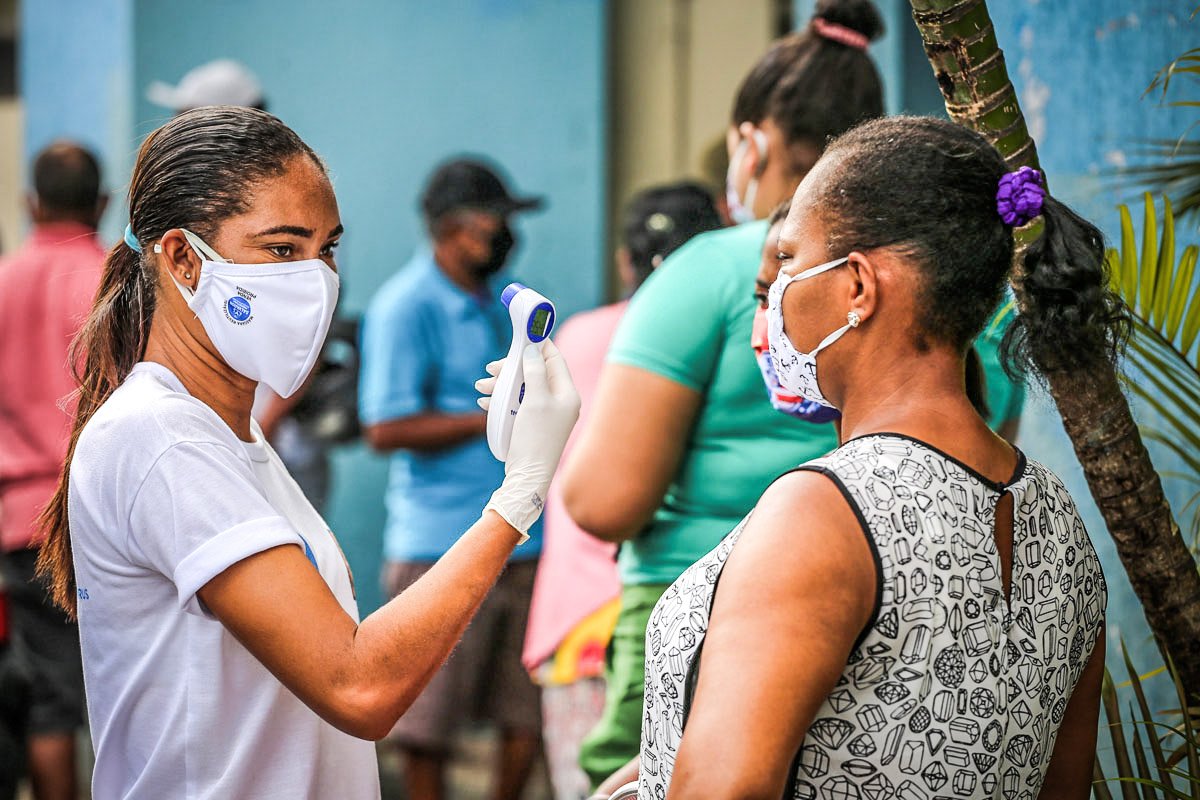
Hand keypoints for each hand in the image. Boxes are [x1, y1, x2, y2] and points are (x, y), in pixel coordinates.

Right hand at [475, 339, 579, 533]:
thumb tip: (532, 350)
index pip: (555, 359)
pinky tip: (486, 402)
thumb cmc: (535, 438)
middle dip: (511, 369)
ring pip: (523, 388)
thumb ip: (533, 372)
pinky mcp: (533, 425)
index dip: (538, 345)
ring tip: (481, 388)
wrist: (527, 478)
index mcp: (567, 394)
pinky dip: (502, 400)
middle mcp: (560, 402)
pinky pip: (518, 404)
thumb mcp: (534, 400)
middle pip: (535, 372)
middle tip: (491, 369)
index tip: (521, 334)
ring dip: (502, 384)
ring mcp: (546, 414)